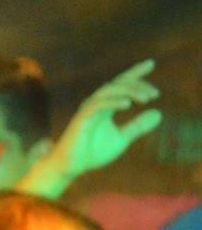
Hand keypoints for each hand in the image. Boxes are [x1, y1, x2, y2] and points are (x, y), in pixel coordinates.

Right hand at [49, 58, 161, 181]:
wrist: (71, 167)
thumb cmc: (92, 153)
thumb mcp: (122, 138)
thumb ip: (138, 126)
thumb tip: (159, 113)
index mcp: (105, 106)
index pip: (121, 84)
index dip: (135, 73)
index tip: (151, 63)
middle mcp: (96, 104)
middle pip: (118, 84)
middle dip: (138, 85)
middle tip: (155, 94)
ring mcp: (88, 110)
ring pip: (109, 91)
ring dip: (129, 91)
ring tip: (146, 99)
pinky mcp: (81, 119)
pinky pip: (98, 105)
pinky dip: (113, 102)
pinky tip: (127, 105)